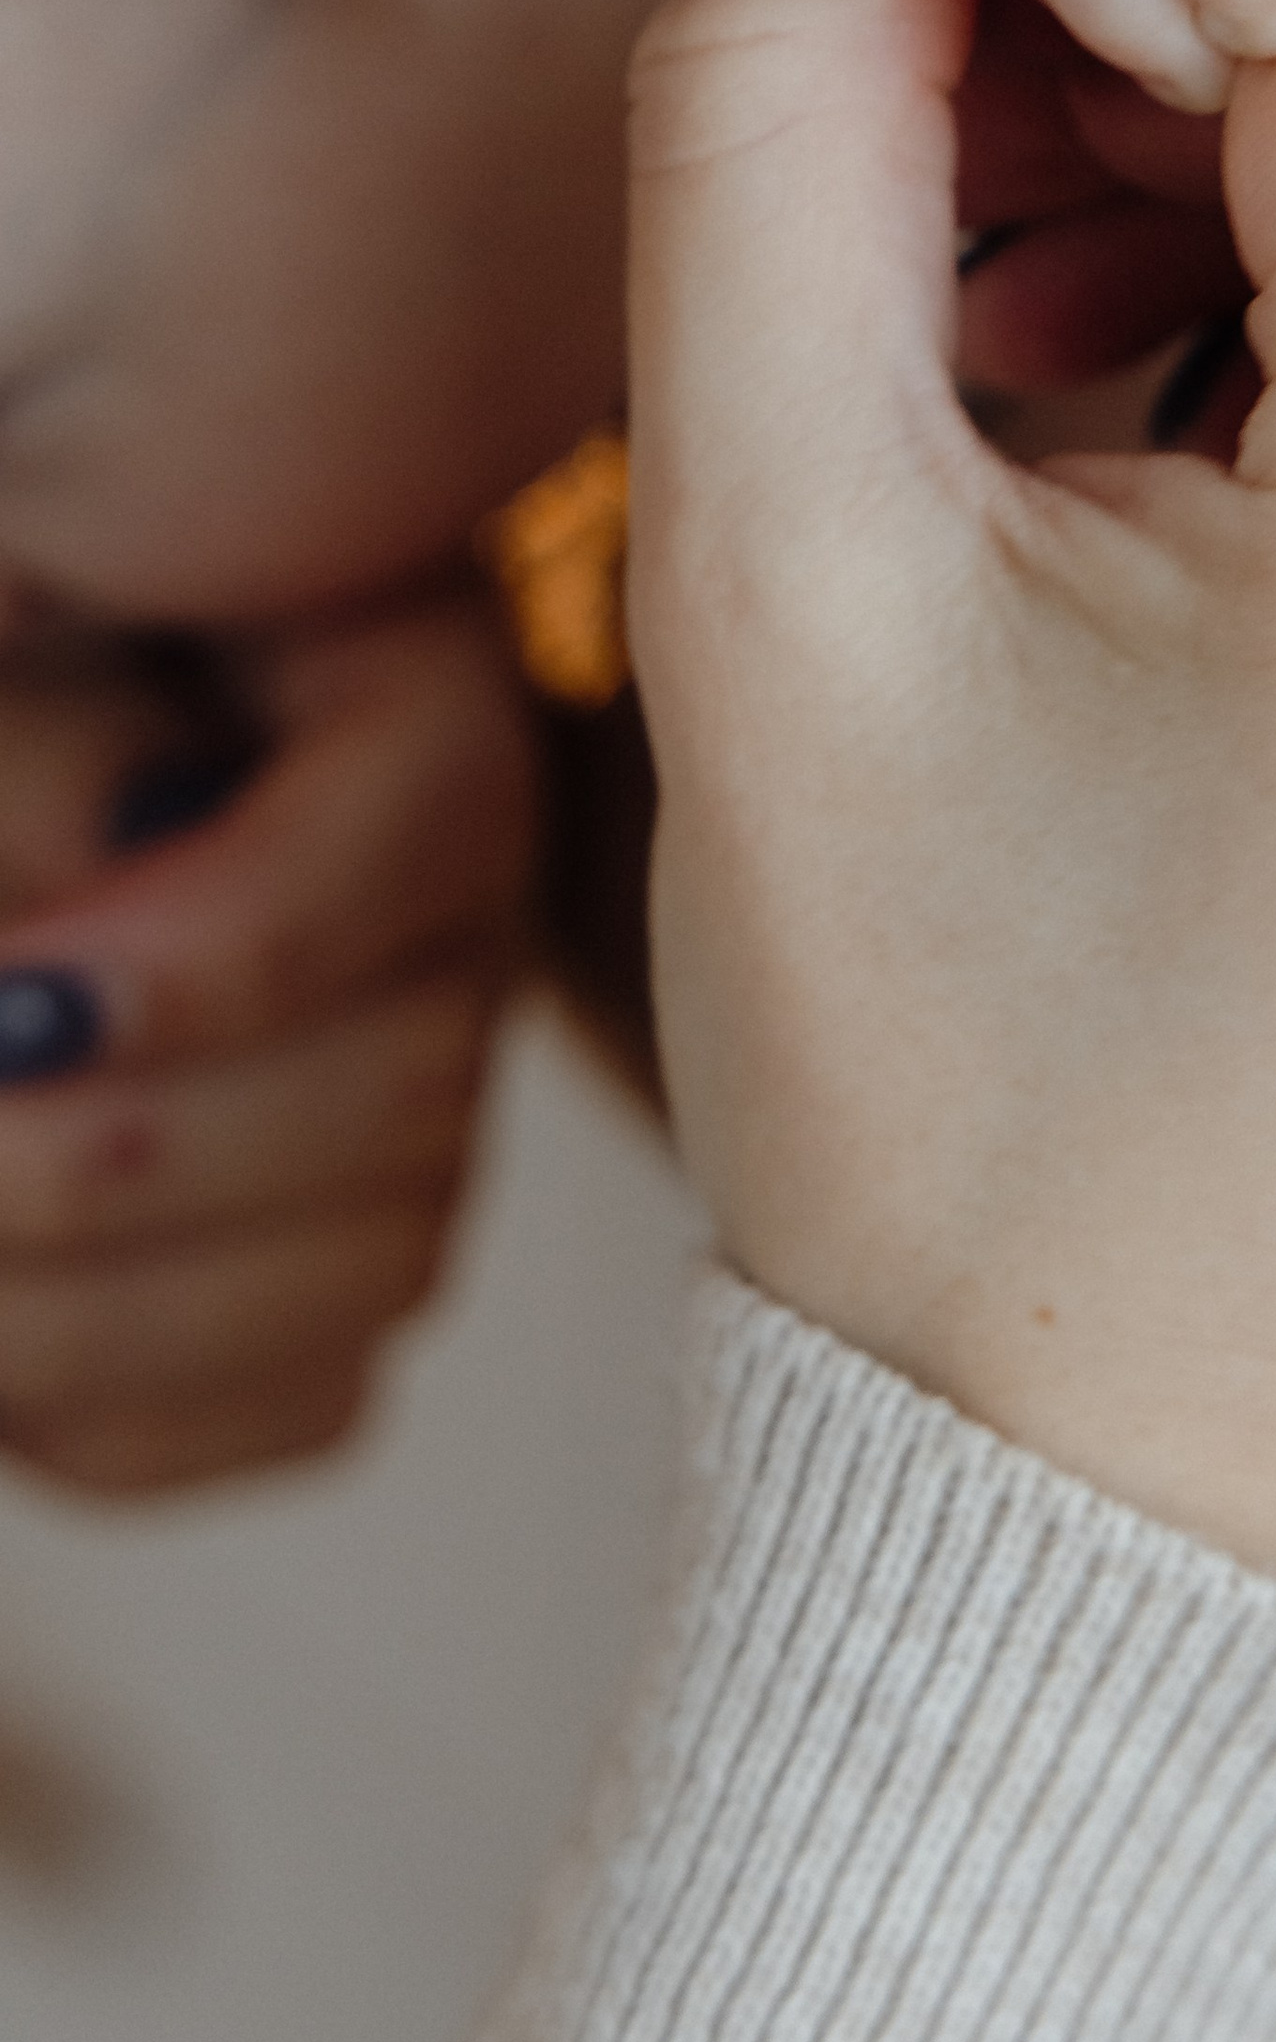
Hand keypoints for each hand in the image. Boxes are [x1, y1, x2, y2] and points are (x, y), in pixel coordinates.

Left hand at [0, 588, 537, 1492]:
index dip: (229, 950)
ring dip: (91, 1315)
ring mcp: (433, 1104)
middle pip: (418, 1080)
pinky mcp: (350, 1269)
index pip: (439, 808)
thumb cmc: (0, 657)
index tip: (6, 1005)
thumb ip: (44, 757)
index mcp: (411, 678)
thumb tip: (80, 962)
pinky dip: (116, 1414)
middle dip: (119, 1159)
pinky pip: (308, 1403)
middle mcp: (464, 904)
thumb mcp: (17, 627)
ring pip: (378, 1269)